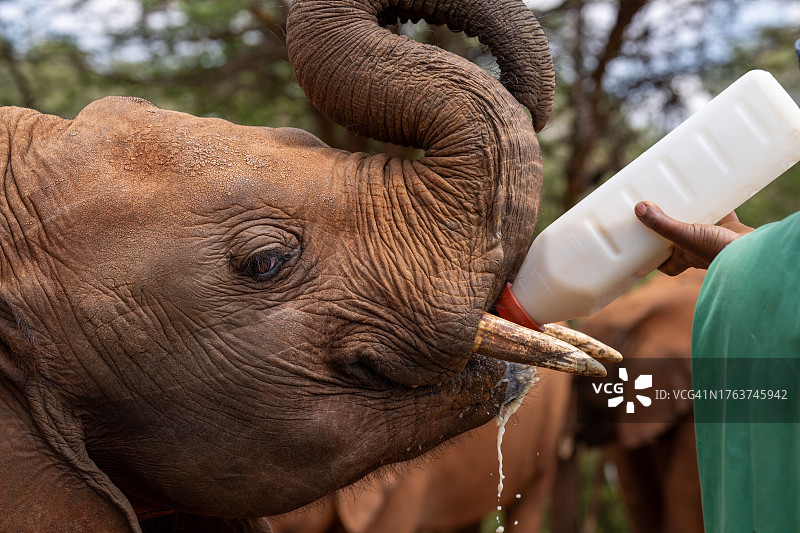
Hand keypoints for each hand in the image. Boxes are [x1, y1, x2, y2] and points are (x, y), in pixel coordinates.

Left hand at [634, 201, 753, 275]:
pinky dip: (720, 205)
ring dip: (693, 217)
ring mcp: (717, 241)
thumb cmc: (717, 251)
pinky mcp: (733, 231)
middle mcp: (700, 251)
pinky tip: (714, 192)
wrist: (753, 252)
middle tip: (661, 216)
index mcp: (686, 258)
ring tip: (682, 201)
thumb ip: (662, 224)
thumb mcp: (684, 236)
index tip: (646, 249)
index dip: (657, 260)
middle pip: (682, 243)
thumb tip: (639, 209)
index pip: (668, 265)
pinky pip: (725, 216)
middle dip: (672, 232)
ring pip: (701, 228)